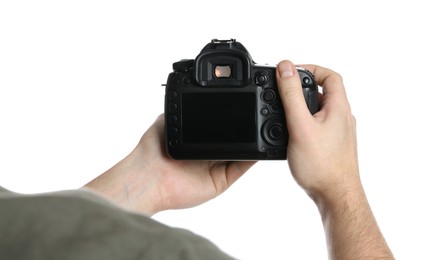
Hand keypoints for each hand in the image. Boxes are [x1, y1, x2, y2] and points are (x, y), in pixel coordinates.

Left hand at [85, 115, 255, 215]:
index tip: (244, 102)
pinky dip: (252, 157)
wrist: (150, 177)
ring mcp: (217, 166)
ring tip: (263, 127)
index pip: (221, 125)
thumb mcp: (167, 119)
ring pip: (241, 152)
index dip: (232, 116)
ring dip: (252, 141)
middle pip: (235, 138)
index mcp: (198, 137)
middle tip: (257, 114)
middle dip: (245, 128)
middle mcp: (209, 152)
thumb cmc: (153, 150)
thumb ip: (183, 106)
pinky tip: (259, 146)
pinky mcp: (222, 180)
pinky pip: (241, 167)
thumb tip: (192, 89)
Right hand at [276, 60, 358, 198]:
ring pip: (320, 110)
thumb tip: (285, 67)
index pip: (331, 76)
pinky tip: (292, 134)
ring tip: (284, 112)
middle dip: (302, 88)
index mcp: (339, 108)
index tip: (291, 73)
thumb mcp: (300, 125)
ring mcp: (339, 133)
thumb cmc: (321, 165)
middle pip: (324, 92)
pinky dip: (304, 123)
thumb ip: (291, 95)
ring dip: (302, 107)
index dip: (311, 69)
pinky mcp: (333, 146)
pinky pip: (319, 126)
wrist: (335, 196)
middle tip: (283, 91)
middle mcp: (342, 118)